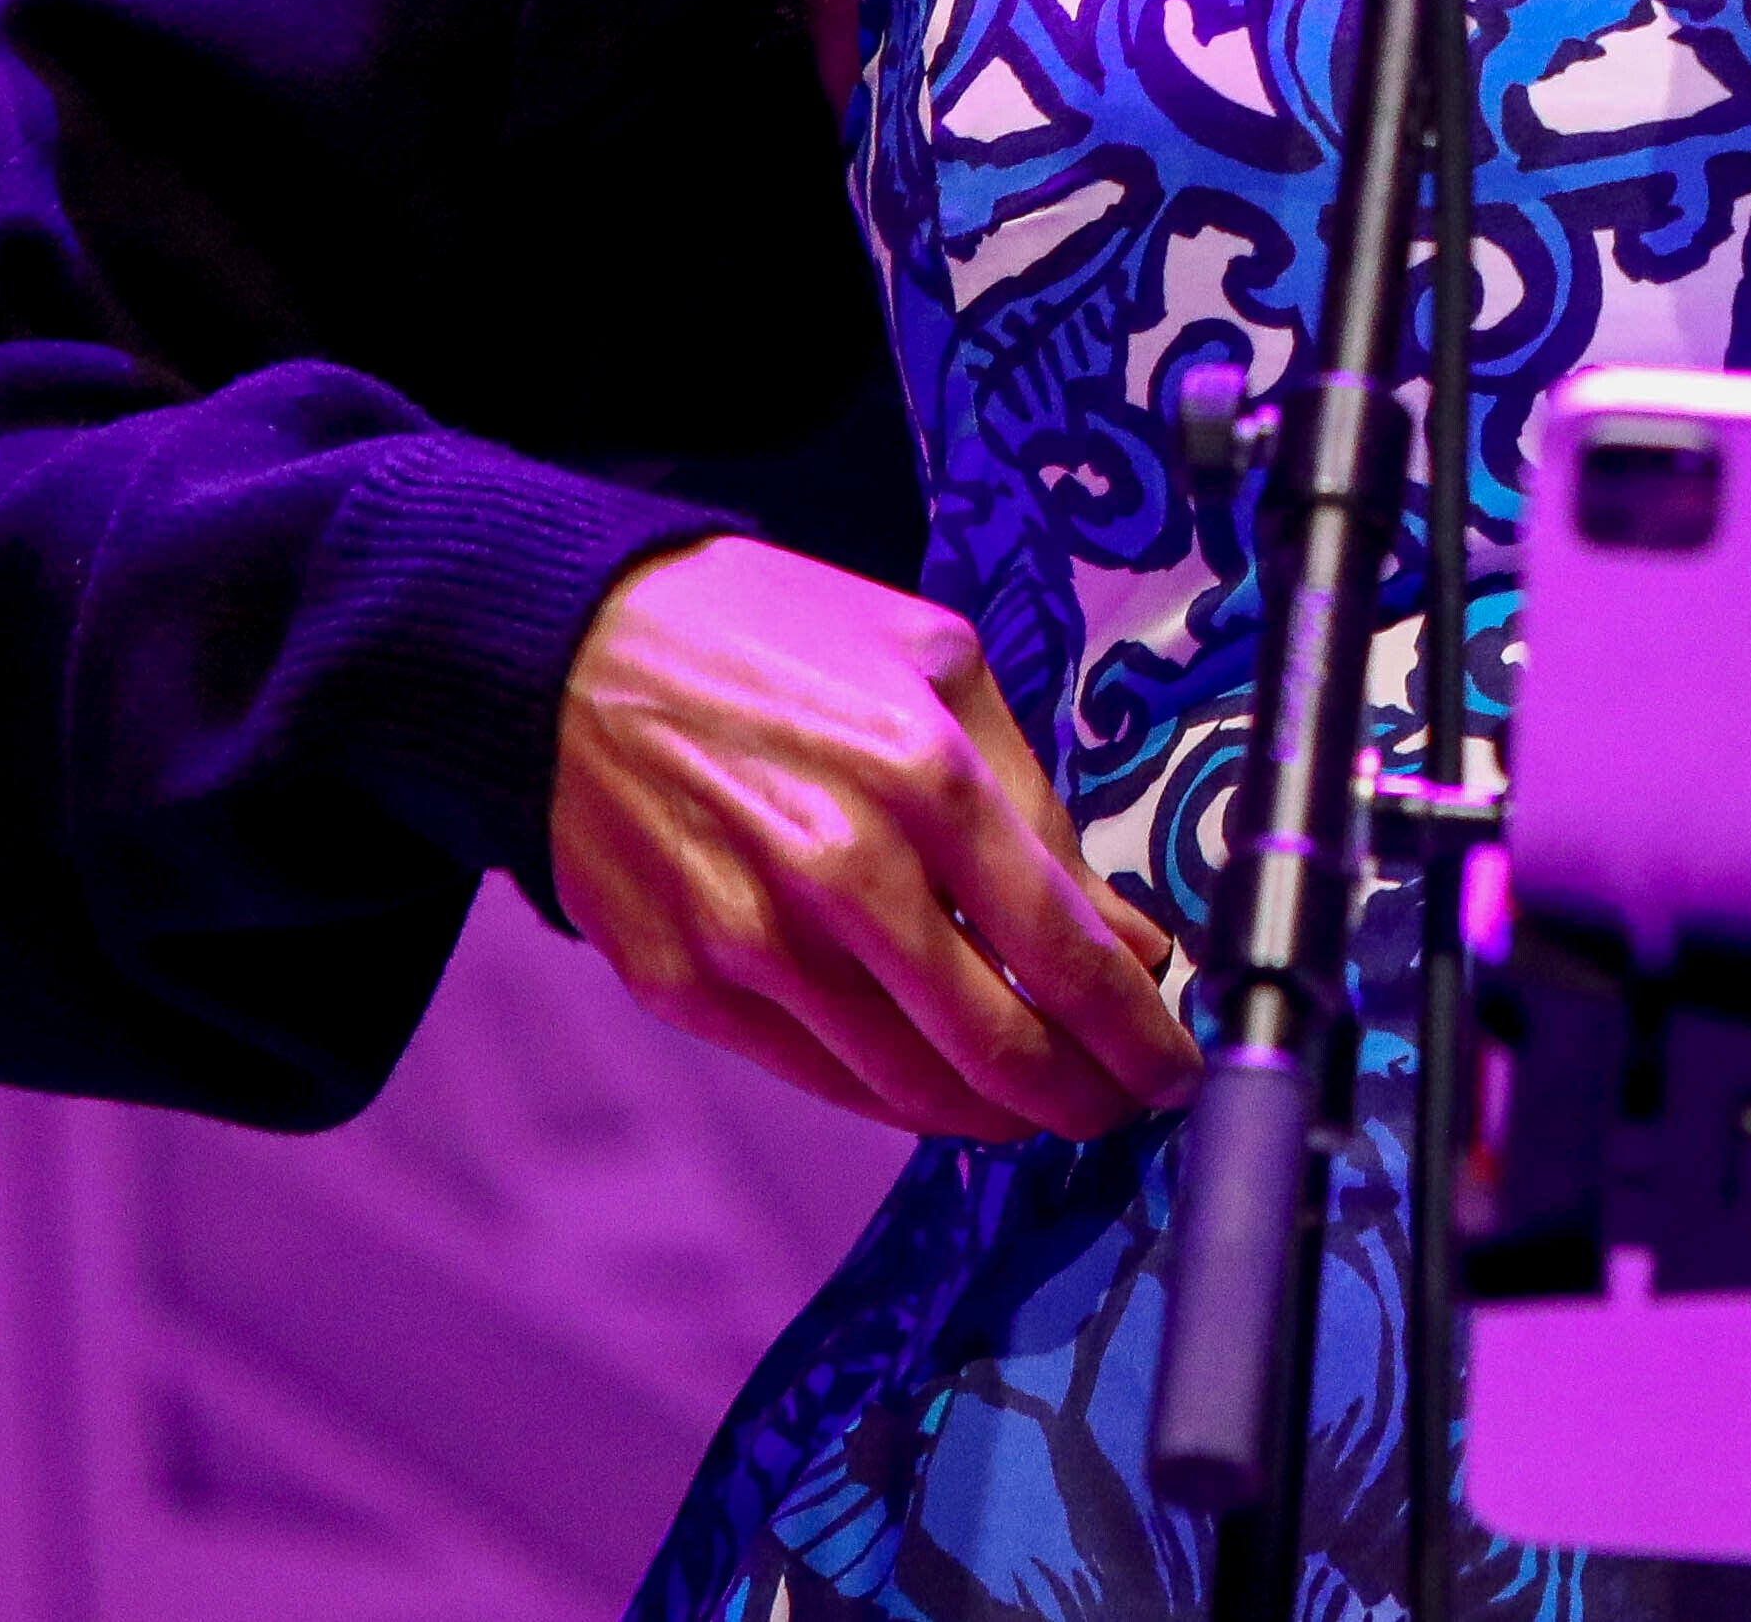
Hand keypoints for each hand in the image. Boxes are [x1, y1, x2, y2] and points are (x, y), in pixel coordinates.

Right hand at [549, 535, 1201, 1141]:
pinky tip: (943, 1086)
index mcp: (925, 775)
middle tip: (1120, 1104)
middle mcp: (842, 872)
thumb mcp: (940, 663)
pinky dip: (900, 1100)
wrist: (576, 645)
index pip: (1063, 952)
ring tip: (1044, 1102)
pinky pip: (821, 1079)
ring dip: (998, 1113)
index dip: (1135, 1035)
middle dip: (1083, 1096)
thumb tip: (1126, 938)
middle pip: (998, 1046)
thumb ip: (1040, 808)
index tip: (1174, 1067)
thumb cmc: (774, 636)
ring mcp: (753, 942)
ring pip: (911, 1085)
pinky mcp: (685, 984)